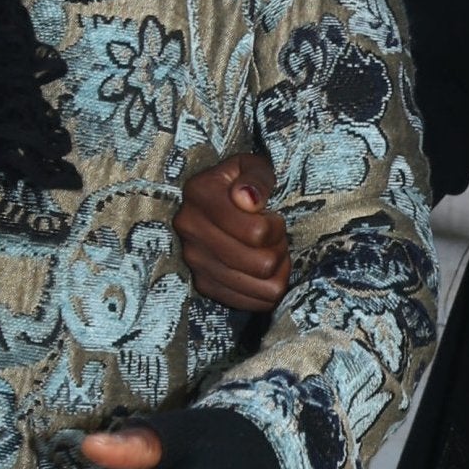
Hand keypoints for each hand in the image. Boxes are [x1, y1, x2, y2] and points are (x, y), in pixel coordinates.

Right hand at [176, 152, 286, 311]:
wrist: (220, 198)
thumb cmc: (244, 181)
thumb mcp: (252, 165)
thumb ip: (256, 177)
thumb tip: (249, 200)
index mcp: (200, 193)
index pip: (256, 232)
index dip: (276, 228)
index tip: (273, 216)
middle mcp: (189, 228)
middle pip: (259, 263)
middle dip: (278, 249)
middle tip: (276, 236)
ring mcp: (193, 260)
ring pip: (258, 285)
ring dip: (275, 270)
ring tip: (270, 250)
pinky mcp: (202, 284)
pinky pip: (247, 302)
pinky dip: (264, 289)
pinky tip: (262, 271)